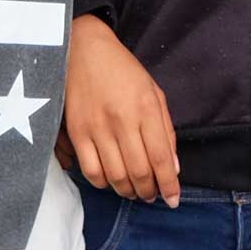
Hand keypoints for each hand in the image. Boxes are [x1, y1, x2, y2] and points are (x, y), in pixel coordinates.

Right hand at [64, 16, 180, 205]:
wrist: (82, 50)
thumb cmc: (122, 70)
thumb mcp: (154, 92)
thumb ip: (166, 129)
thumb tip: (172, 167)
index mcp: (146, 108)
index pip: (162, 158)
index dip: (169, 185)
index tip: (173, 200)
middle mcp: (122, 120)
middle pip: (139, 172)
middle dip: (149, 192)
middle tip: (152, 196)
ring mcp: (97, 127)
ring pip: (115, 176)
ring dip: (128, 191)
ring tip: (134, 192)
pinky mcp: (77, 132)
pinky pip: (90, 170)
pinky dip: (103, 183)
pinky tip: (110, 181)